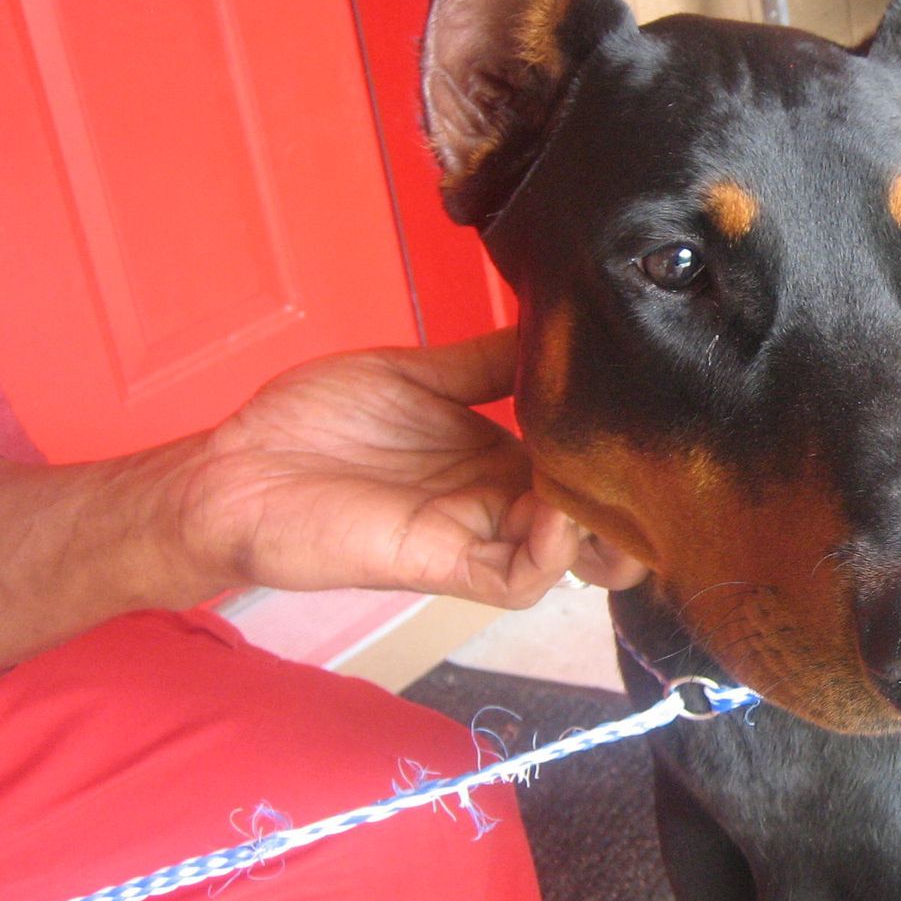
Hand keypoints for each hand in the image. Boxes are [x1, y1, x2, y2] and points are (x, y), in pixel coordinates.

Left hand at [175, 329, 646, 605]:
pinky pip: (517, 577)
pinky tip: (562, 515)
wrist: (233, 470)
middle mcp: (498, 497)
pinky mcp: (441, 561)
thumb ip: (486, 362)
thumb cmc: (313, 423)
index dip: (622, 449)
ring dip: (603, 528)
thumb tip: (552, 323)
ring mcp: (474, 532)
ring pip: (570, 555)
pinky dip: (552, 554)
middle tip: (667, 470)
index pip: (583, 463)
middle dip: (636, 507)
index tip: (658, 409)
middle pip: (593, 520)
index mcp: (499, 455)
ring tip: (617, 485)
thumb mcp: (417, 375)